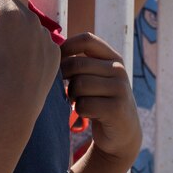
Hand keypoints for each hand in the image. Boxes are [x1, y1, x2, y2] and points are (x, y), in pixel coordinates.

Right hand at [0, 0, 59, 118]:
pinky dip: (27, 41)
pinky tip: (15, 53)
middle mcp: (32, 19)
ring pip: (25, 21)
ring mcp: (45, 36)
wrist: (16, 104)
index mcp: (11, 12)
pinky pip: (38, 39)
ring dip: (11, 24)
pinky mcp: (53, 52)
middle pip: (9, 2)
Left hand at [61, 33, 140, 163]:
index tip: (56, 61)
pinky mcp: (116, 109)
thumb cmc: (100, 100)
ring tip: (79, 101)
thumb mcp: (96, 77)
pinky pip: (84, 105)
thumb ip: (81, 62)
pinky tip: (88, 114)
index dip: (66, 47)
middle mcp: (119, 70)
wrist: (122, 132)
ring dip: (73, 96)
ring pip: (79, 85)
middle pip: (77, 65)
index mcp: (113, 58)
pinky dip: (80, 111)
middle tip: (68, 90)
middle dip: (65, 79)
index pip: (87, 40)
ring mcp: (120, 89)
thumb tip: (50, 50)